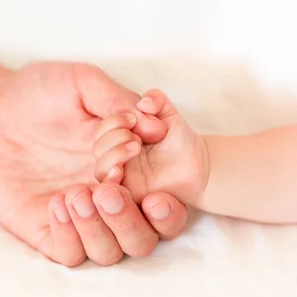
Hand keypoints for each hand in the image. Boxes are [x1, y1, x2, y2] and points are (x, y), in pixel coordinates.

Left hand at [0, 62, 187, 265]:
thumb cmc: (40, 93)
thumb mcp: (82, 83)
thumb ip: (116, 100)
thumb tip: (153, 128)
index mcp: (130, 170)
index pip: (164, 205)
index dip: (167, 208)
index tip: (154, 192)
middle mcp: (110, 199)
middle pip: (144, 239)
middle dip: (131, 222)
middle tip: (108, 190)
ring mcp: (79, 218)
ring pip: (109, 253)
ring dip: (100, 229)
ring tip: (76, 193)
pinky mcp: (47, 230)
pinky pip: (70, 254)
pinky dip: (70, 236)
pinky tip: (56, 202)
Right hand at [93, 89, 209, 206]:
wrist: (199, 166)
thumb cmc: (181, 141)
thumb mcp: (169, 115)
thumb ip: (157, 100)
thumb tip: (143, 102)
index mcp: (121, 138)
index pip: (102, 130)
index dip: (113, 121)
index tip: (133, 117)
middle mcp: (117, 158)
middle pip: (98, 148)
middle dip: (113, 136)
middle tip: (137, 136)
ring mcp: (123, 178)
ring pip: (100, 169)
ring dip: (112, 154)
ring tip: (136, 146)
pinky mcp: (130, 195)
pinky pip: (110, 191)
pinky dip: (110, 179)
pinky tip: (120, 169)